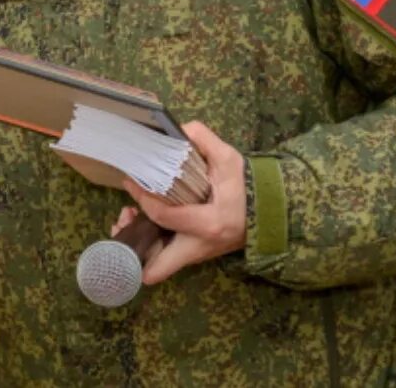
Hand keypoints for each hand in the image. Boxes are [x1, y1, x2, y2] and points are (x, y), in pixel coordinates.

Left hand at [123, 121, 246, 284]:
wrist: (271, 210)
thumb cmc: (249, 186)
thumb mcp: (229, 159)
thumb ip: (203, 140)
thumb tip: (178, 129)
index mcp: (209, 224)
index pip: (165, 216)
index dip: (143, 198)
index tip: (130, 181)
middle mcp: (201, 247)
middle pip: (158, 267)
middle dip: (133, 250)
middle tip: (124, 222)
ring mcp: (199, 255)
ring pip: (159, 265)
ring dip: (138, 246)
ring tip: (128, 218)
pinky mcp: (197, 254)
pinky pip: (167, 258)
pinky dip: (150, 244)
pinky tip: (143, 221)